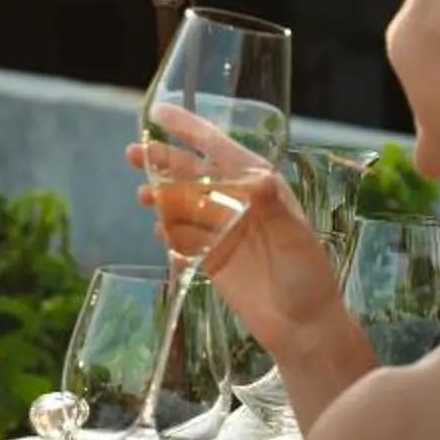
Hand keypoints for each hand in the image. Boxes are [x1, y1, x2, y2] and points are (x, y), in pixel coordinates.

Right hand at [133, 110, 356, 372]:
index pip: (219, 148)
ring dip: (160, 198)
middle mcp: (236, 202)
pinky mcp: (209, 259)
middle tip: (132, 153)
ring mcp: (221, 231)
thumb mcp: (295, 238)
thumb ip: (274, 208)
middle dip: (162, 161)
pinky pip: (182, 241)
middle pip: (192, 174)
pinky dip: (170, 237)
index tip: (158, 113)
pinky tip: (162, 235)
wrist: (303, 326)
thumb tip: (261, 178)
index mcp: (259, 186)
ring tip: (142, 197)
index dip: (188, 129)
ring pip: (182, 205)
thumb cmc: (307, 274)